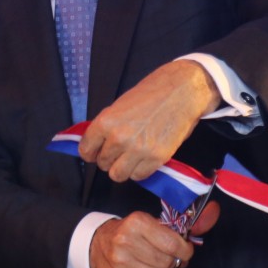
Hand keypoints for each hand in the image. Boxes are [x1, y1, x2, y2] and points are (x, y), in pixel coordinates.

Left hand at [79, 60, 220, 181]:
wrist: (181, 91)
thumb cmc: (150, 94)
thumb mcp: (119, 106)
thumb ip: (106, 126)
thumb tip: (96, 143)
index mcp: (106, 122)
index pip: (86, 150)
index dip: (90, 152)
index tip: (95, 152)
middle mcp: (119, 138)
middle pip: (103, 164)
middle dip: (109, 159)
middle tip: (118, 151)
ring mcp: (138, 150)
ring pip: (118, 175)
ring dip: (122, 168)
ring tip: (130, 157)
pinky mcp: (157, 158)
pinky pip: (139, 176)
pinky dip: (139, 170)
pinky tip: (143, 158)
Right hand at [90, 211, 197, 267]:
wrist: (96, 242)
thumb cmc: (129, 231)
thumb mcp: (150, 221)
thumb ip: (179, 224)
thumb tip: (213, 214)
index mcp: (137, 222)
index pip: (172, 243)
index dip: (185, 251)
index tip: (185, 251)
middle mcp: (126, 241)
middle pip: (166, 262)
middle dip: (174, 262)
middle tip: (172, 259)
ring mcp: (120, 261)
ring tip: (160, 266)